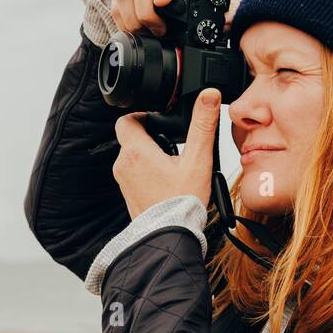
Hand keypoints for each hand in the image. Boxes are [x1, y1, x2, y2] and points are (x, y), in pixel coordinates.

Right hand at [110, 0, 235, 36]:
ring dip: (132, 15)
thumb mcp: (219, 7)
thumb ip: (229, 14)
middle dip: (146, 9)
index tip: (161, 2)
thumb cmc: (205, 2)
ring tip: (145, 32)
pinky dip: (122, 16)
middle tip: (157, 31)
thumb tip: (231, 20)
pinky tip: (132, 29)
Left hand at [113, 88, 221, 217]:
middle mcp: (123, 164)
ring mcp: (123, 182)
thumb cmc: (182, 203)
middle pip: (132, 140)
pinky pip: (134, 177)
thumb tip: (208, 95)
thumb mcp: (198, 160)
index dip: (142, 116)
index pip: (127, 120)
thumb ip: (203, 125)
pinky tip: (166, 185)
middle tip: (172, 148)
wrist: (170, 237)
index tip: (158, 121)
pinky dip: (147, 176)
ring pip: (133, 159)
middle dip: (150, 139)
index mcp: (137, 151)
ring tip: (172, 168)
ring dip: (149, 158)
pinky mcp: (128, 196)